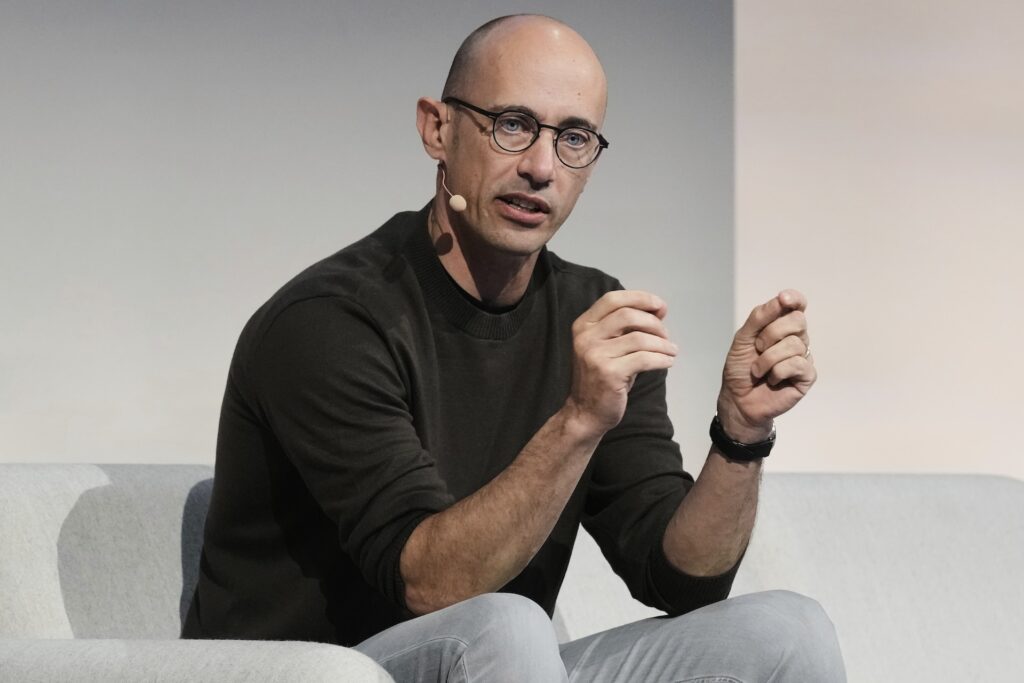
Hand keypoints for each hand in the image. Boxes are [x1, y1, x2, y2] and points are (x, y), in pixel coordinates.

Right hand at [566, 290, 677, 434]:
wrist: (586, 412)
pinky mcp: (609, 373)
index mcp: (583, 325)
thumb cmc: (602, 377)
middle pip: (628, 315)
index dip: (640, 298)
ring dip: (662, 344)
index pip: (613, 299)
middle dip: (654, 323)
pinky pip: (644, 359)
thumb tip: (659, 309)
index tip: (660, 307)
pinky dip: (662, 359)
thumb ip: (628, 327)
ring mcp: (595, 355)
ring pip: (640, 338)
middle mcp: (586, 337)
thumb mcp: (609, 346)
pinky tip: (668, 362)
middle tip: (666, 335)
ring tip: (671, 351)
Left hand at [717, 289, 815, 442]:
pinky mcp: (807, 376)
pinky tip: (772, 379)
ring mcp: (804, 357)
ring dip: (768, 359)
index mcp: (781, 326)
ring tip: (759, 370)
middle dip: (771, 333)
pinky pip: (797, 364)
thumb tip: (782, 298)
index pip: (796, 305)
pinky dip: (777, 371)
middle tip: (758, 348)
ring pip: (794, 344)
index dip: (794, 299)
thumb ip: (760, 317)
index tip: (784, 299)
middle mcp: (796, 338)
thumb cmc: (741, 368)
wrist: (738, 398)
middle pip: (797, 320)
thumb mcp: (743, 338)